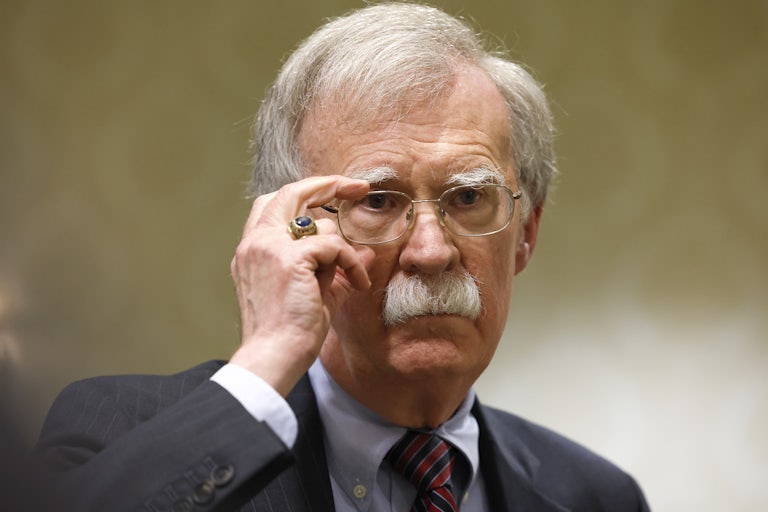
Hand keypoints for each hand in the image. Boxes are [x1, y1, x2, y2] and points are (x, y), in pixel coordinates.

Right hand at [229, 176, 371, 395]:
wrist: (274, 356)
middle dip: (328, 183)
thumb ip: (336, 270)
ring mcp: (268, 247)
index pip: (275, 204)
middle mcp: (255, 242)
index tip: (335, 195)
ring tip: (353, 279)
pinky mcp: (288, 258)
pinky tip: (358, 285)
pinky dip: (351, 262)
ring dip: (344, 250)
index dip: (306, 193)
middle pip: (290, 192)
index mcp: (253, 249)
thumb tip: (366, 253)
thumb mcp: (316, 294)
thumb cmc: (291, 332)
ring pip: (319, 224)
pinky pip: (334, 246)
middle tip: (358, 187)